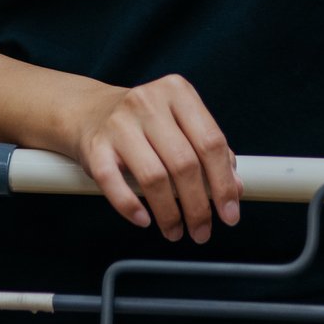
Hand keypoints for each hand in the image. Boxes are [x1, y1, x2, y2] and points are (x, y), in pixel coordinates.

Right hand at [65, 75, 241, 242]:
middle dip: (198, 205)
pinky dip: (130, 206)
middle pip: (184, 162)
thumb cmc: (144, 123)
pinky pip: (114, 183)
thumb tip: (235, 189)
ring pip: (153, 177)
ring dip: (168, 213)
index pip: (211, 141)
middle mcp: (147, 102)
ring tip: (175, 231)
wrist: (88, 111)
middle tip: (202, 231)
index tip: (230, 214)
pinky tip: (144, 220)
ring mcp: (118, 123)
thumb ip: (208, 151)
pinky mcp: (94, 146)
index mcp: (177, 92)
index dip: (224, 183)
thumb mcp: (179, 124)